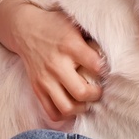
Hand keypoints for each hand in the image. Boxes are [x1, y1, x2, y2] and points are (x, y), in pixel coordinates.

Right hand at [10, 4, 103, 121]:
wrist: (25, 29)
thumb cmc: (55, 26)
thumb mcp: (74, 24)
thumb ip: (91, 38)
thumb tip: (113, 52)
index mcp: (70, 46)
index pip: (96, 66)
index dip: (105, 71)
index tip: (107, 71)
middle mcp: (57, 64)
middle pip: (81, 92)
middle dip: (95, 94)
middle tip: (98, 90)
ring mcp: (45, 79)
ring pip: (66, 107)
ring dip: (80, 108)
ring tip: (85, 100)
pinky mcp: (37, 88)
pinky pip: (52, 112)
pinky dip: (64, 114)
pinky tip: (71, 105)